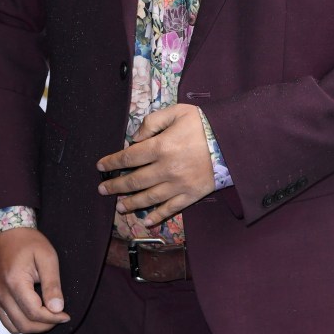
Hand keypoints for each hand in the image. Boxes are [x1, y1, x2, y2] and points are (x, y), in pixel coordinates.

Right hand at [0, 227, 69, 333]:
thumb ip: (52, 284)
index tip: (65, 316)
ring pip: (12, 326)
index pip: (34, 312)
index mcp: (14, 281)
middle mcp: (0, 292)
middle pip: (23, 324)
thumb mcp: (47, 257)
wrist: (6, 232)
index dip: (52, 318)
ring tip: (46, 316)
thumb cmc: (28, 242)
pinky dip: (19, 321)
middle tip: (58, 317)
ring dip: (31, 326)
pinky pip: (5, 319)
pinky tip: (32, 311)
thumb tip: (57, 309)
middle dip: (44, 325)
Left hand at [96, 104, 214, 227]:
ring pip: (148, 198)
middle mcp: (166, 169)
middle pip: (134, 181)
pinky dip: (156, 216)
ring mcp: (178, 185)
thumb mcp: (176, 112)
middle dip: (115, 185)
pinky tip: (145, 221)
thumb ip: (152, 122)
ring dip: (130, 203)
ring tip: (119, 206)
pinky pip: (170, 209)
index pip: (128, 157)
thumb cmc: (203, 123)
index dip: (112, 162)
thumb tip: (134, 139)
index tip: (101, 166)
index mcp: (160, 147)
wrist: (232, 140)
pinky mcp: (191, 195)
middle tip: (102, 189)